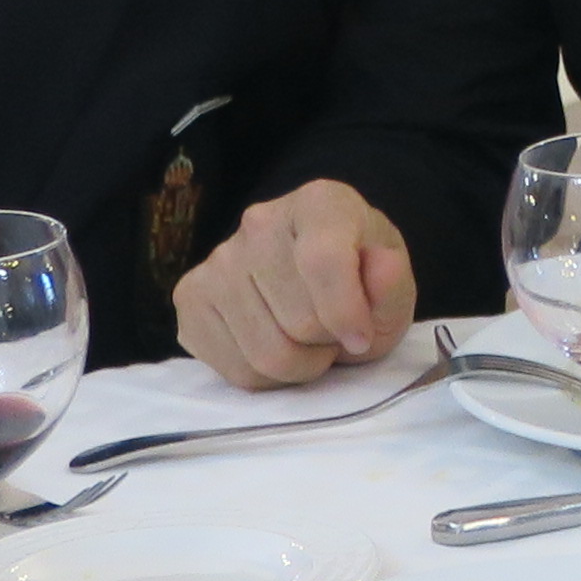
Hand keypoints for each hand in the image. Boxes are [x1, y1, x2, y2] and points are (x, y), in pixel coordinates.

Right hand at [172, 180, 418, 389]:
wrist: (314, 274)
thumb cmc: (358, 277)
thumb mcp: (391, 284)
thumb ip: (391, 283)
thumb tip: (381, 268)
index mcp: (319, 202)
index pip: (324, 261)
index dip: (347, 313)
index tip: (363, 338)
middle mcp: (259, 223)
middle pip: (298, 321)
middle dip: (327, 343)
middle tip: (334, 333)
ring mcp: (217, 260)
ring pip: (265, 355)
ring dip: (300, 365)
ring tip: (309, 341)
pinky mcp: (189, 298)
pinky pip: (234, 370)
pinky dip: (267, 377)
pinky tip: (277, 345)